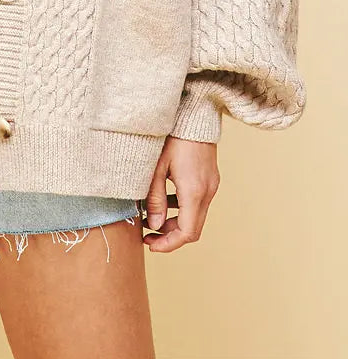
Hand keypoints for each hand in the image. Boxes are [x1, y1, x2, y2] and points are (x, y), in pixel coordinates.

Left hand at [141, 136, 219, 252]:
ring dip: (176, 222)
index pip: (186, 233)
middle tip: (148, 233)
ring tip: (152, 217)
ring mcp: (211, 185)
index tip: (150, 244)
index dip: (168, 244)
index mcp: (194, 192)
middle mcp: (207, 192)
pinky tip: (165, 199)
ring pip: (196, 216)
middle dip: (170, 235)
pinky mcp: (210, 178)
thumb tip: (154, 225)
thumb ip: (155, 198)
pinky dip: (182, 208)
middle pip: (192, 228)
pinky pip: (198, 202)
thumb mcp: (157, 167)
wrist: (194, 114)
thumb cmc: (173, 136)